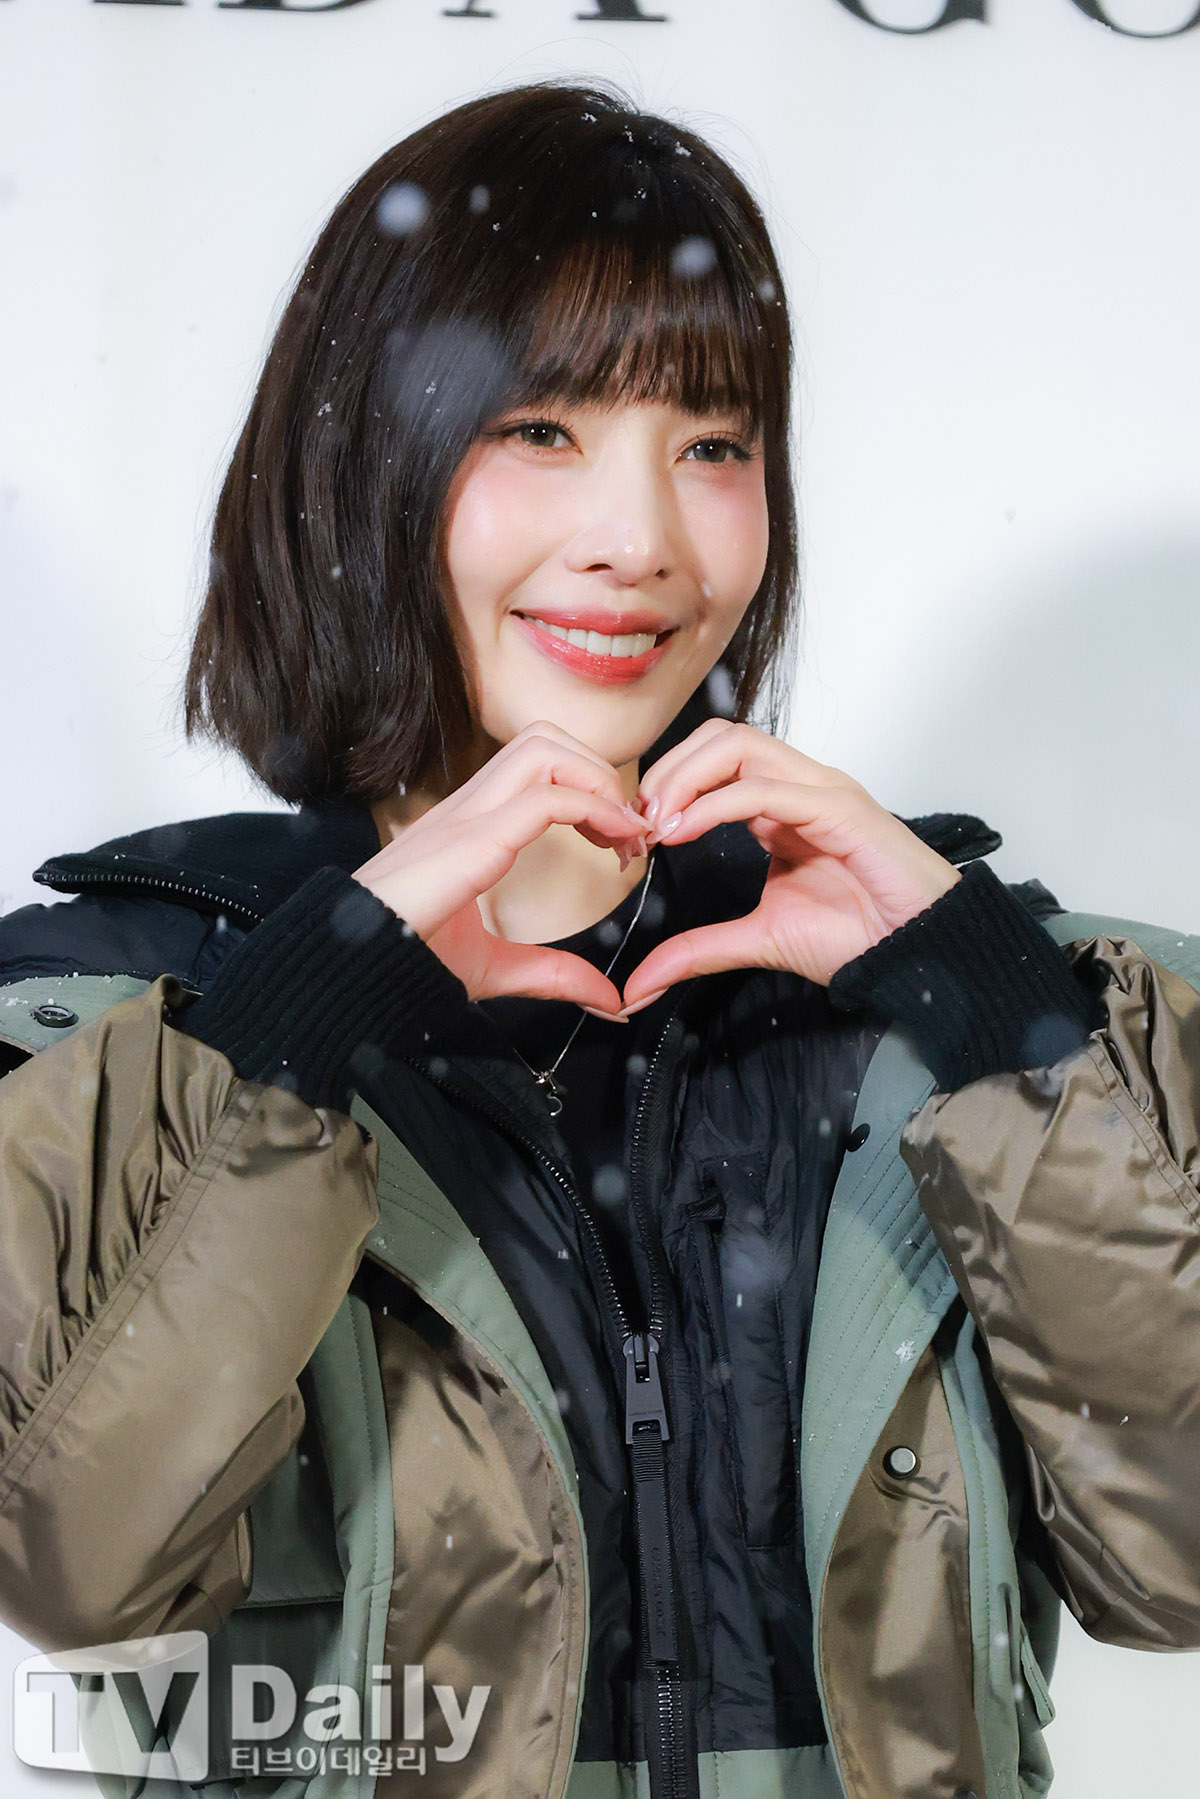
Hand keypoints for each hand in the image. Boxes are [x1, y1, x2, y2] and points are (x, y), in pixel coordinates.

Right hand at [352, 721, 646, 1012]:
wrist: (349, 974)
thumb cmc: (404, 963)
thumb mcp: (497, 969)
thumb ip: (553, 975)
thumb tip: (609, 1002)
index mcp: (469, 826)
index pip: (538, 767)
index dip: (592, 792)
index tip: (623, 843)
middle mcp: (468, 808)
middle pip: (546, 738)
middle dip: (599, 772)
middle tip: (626, 833)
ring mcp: (466, 816)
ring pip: (546, 747)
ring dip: (597, 781)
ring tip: (621, 834)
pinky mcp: (470, 840)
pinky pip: (545, 798)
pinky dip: (592, 810)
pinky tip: (612, 845)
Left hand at [621, 719, 960, 1011]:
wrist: (919, 956)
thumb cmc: (858, 938)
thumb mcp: (758, 941)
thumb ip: (697, 951)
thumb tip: (638, 986)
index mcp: (782, 805)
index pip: (715, 758)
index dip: (668, 783)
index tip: (638, 832)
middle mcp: (801, 786)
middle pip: (720, 736)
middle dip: (669, 769)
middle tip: (640, 820)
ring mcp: (823, 791)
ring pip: (739, 745)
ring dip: (685, 777)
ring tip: (659, 824)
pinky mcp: (841, 809)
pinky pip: (767, 788)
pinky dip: (714, 804)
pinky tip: (685, 832)